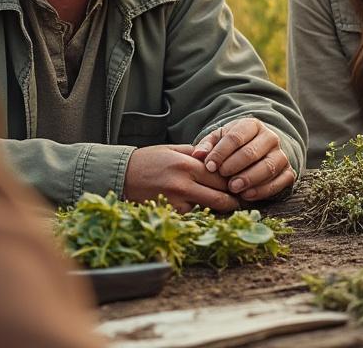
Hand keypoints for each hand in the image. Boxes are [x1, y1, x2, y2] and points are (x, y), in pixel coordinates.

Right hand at [124, 144, 239, 212]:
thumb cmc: (149, 160)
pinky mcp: (169, 213)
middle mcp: (184, 184)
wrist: (121, 175)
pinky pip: (192, 214)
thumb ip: (197, 153)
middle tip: (241, 200)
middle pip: (220, 196)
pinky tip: (197, 206)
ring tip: (226, 205)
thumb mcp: (173, 149)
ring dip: (217, 208)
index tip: (242, 184)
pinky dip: (198, 211)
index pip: (222, 176)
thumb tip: (219, 157)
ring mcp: (176, 201)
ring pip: (208, 208)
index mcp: (187, 164)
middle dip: (233, 200)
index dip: (235, 181)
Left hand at [192, 118, 295, 201]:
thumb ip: (208, 145)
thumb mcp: (219, 139)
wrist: (260, 150)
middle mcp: (270, 138)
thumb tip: (198, 155)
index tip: (209, 166)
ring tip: (233, 188)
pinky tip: (247, 195)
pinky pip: (280, 181)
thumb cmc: (234, 146)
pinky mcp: (288, 172)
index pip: (236, 137)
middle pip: (252, 151)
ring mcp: (281, 155)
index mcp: (252, 125)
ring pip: (268, 166)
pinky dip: (264, 190)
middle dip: (235, 165)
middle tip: (222, 176)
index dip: (221, 152)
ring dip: (250, 178)